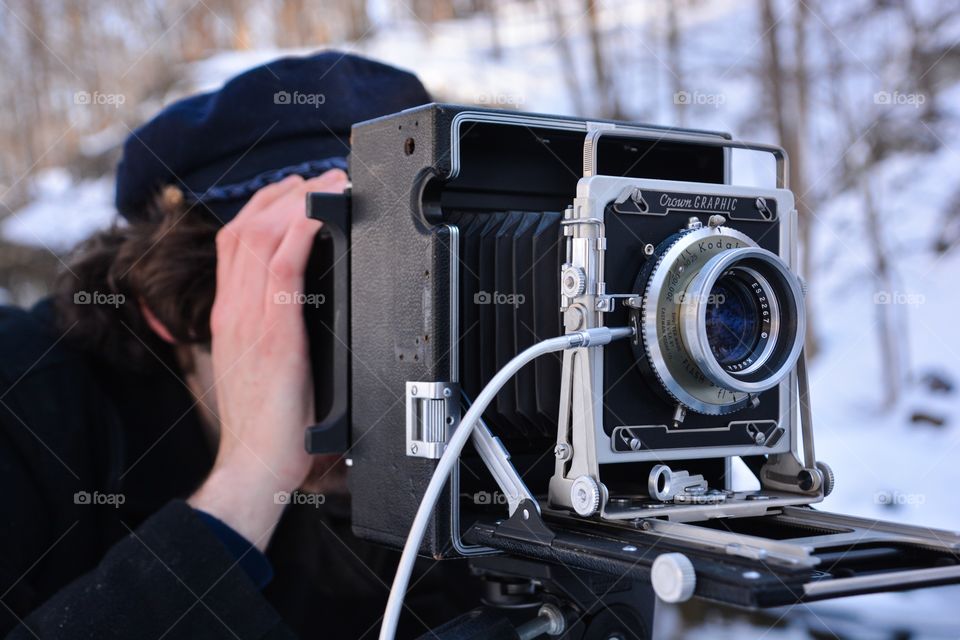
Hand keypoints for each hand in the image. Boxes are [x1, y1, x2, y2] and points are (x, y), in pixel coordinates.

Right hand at [189, 170, 347, 549]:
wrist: (256, 463)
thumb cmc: (268, 420)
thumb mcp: (264, 362)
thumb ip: (277, 326)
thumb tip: (311, 302)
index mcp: (232, 313)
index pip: (235, 240)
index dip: (265, 206)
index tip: (296, 191)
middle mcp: (235, 308)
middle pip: (245, 226)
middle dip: (284, 192)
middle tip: (322, 177)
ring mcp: (249, 319)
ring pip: (261, 237)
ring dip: (297, 202)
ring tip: (329, 185)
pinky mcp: (273, 335)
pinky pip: (281, 270)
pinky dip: (300, 234)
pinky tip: (320, 215)